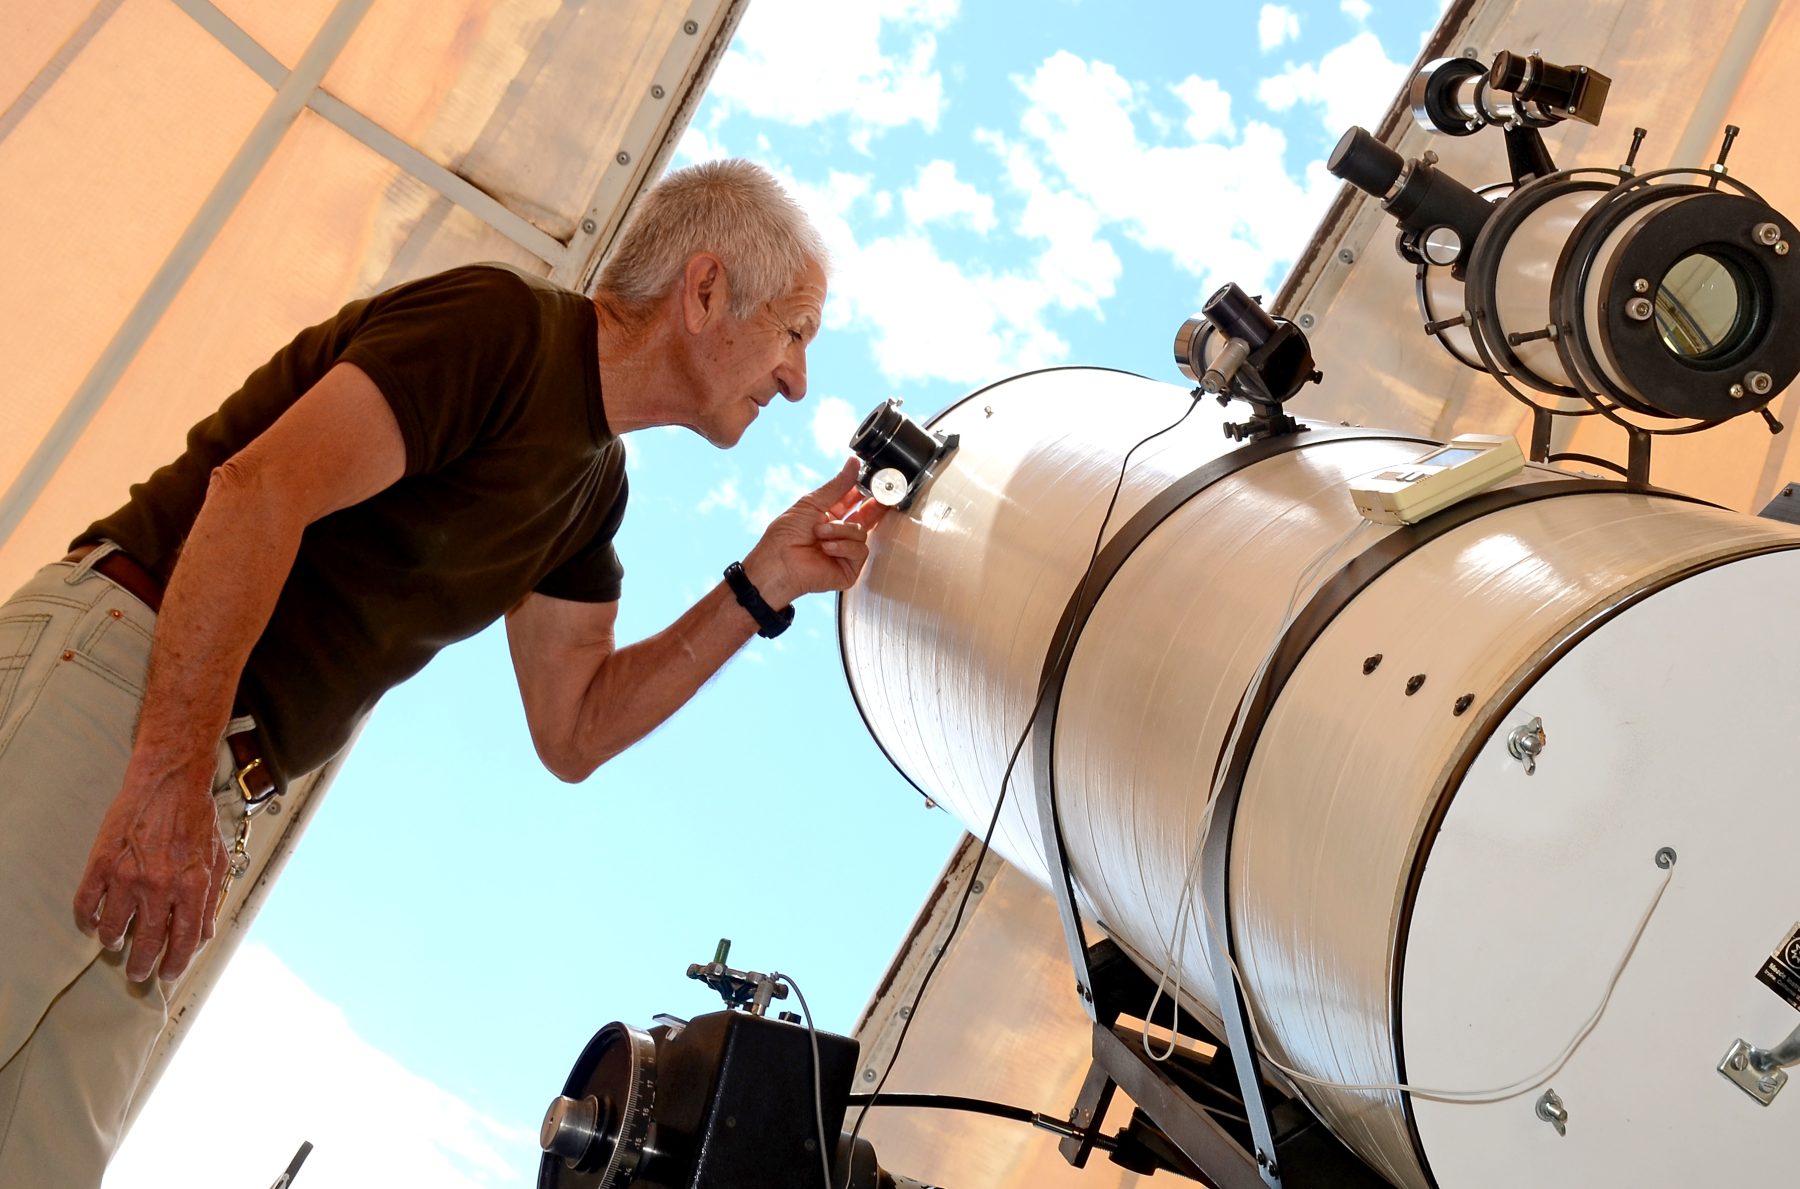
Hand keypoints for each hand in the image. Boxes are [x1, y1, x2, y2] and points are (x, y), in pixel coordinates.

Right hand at [73, 764, 228, 982]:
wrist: (169, 783)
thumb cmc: (195, 819)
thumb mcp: (216, 860)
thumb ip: (211, 900)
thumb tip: (203, 935)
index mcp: (193, 887)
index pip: (183, 942)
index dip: (175, 965)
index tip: (167, 975)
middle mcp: (160, 886)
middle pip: (147, 943)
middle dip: (141, 965)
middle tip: (138, 972)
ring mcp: (128, 876)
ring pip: (113, 929)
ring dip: (114, 943)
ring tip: (116, 944)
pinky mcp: (101, 864)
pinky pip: (86, 906)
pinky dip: (87, 921)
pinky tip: (94, 923)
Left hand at [743, 458, 886, 606]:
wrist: (778, 563)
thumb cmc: (785, 535)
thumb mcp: (812, 503)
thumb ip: (837, 485)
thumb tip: (853, 463)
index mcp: (829, 515)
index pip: (854, 500)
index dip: (864, 490)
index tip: (872, 479)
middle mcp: (839, 533)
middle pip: (867, 517)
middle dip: (871, 507)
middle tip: (878, 497)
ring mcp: (845, 551)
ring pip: (861, 532)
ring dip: (839, 530)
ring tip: (820, 535)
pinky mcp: (849, 568)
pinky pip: (859, 551)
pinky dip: (842, 547)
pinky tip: (826, 549)